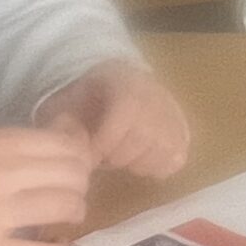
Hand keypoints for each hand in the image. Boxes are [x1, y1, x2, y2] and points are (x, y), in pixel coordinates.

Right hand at [0, 127, 94, 245]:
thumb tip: (56, 146)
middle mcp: (3, 173)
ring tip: (59, 223)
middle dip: (79, 188)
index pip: (67, 145)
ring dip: (70, 218)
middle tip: (68, 198)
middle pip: (74, 177)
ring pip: (66, 210)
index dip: (80, 159)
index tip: (75, 170)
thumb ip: (8, 148)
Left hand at [37, 60, 191, 178]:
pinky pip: (178, 157)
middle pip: (147, 134)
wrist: (109, 83)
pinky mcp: (182, 129)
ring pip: (166, 149)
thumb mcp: (63, 104)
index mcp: (123, 79)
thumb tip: (75, 147)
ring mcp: (172, 111)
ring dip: (140, 163)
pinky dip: (159, 166)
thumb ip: (64, 124)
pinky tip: (140, 162)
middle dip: (120, 156)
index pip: (127, 110)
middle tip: (104, 159)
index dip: (107, 140)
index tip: (90, 154)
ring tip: (121, 157)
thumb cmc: (82, 99)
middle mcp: (155, 92)